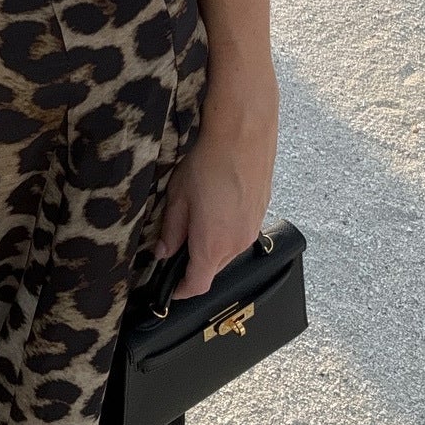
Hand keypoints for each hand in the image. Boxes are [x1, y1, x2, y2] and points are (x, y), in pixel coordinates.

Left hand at [153, 59, 278, 299]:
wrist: (243, 132)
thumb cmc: (208, 162)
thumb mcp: (177, 198)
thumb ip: (171, 231)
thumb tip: (164, 252)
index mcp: (213, 245)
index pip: (196, 285)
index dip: (180, 291)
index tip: (169, 289)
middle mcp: (237, 243)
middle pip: (212, 269)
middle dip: (193, 264)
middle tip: (175, 246)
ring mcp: (253, 228)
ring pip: (227, 251)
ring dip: (210, 245)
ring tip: (196, 218)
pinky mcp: (261, 212)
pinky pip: (240, 232)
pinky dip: (225, 229)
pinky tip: (215, 205)